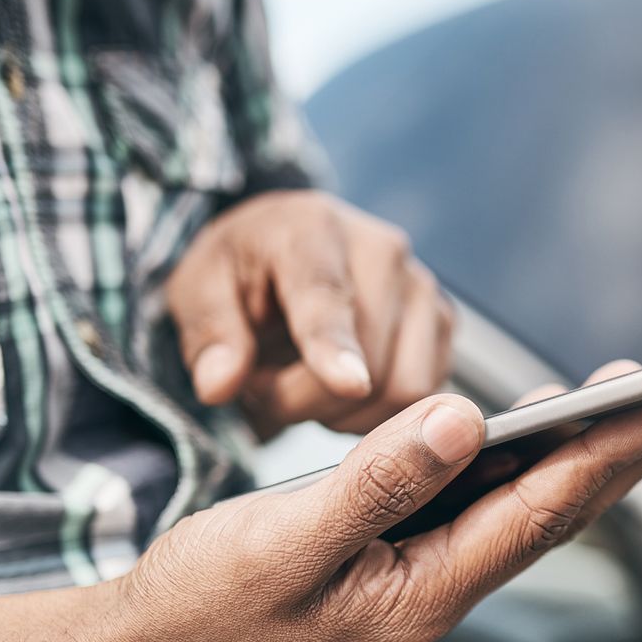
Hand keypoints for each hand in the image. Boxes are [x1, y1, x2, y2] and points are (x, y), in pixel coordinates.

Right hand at [114, 378, 641, 641]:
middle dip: (635, 453)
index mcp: (428, 590)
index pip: (543, 509)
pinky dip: (521, 457)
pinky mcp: (397, 556)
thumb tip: (464, 416)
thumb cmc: (207, 603)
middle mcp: (443, 586)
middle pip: (561, 509)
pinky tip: (539, 421)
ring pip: (527, 504)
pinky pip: (480, 502)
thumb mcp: (284, 541)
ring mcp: (423, 574)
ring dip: (590, 452)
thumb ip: (374, 481)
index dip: (613, 451)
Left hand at [165, 190, 452, 436]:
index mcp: (312, 229)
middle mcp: (383, 251)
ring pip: (403, 390)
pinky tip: (341, 386)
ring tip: (304, 385)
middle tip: (265, 388)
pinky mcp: (443, 323)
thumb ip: (210, 336)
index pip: (327, 298)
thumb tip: (220, 385)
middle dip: (306, 401)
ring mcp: (422, 287)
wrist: (286, 250)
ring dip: (344, 412)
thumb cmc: (242, 270)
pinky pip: (420, 398)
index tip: (348, 384)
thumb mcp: (198, 291)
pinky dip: (376, 411)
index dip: (336, 346)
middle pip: (368, 365)